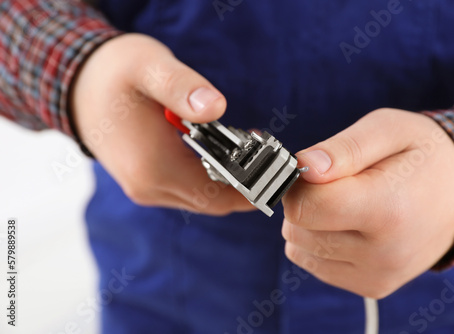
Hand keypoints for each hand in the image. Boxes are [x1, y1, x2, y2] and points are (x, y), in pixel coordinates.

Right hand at [70, 33, 254, 214]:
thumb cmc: (115, 74)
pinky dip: (212, 179)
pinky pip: (190, 192)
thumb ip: (181, 86)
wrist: (80, 88)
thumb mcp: (148, 67)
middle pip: (215, 202)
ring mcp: (147, 189)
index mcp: (153, 167)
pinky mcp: (148, 183)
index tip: (278, 170)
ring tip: (250, 149)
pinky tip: (223, 153)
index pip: (219, 195)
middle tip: (269, 155)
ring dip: (230, 182)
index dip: (253, 188)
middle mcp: (150, 187)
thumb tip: (216, 108)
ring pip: (204, 199)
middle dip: (246, 184)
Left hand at [281, 108, 453, 297]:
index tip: (314, 170)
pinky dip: (320, 242)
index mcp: (387, 210)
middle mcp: (383, 254)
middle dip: (305, 201)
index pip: (305, 207)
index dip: (298, 183)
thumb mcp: (387, 130)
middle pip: (298, 229)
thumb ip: (344, 148)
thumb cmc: (421, 156)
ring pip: (300, 249)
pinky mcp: (372, 286)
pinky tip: (350, 226)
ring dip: (310, 223)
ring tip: (347, 204)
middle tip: (337, 184)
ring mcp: (378, 275)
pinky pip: (314, 263)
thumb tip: (305, 167)